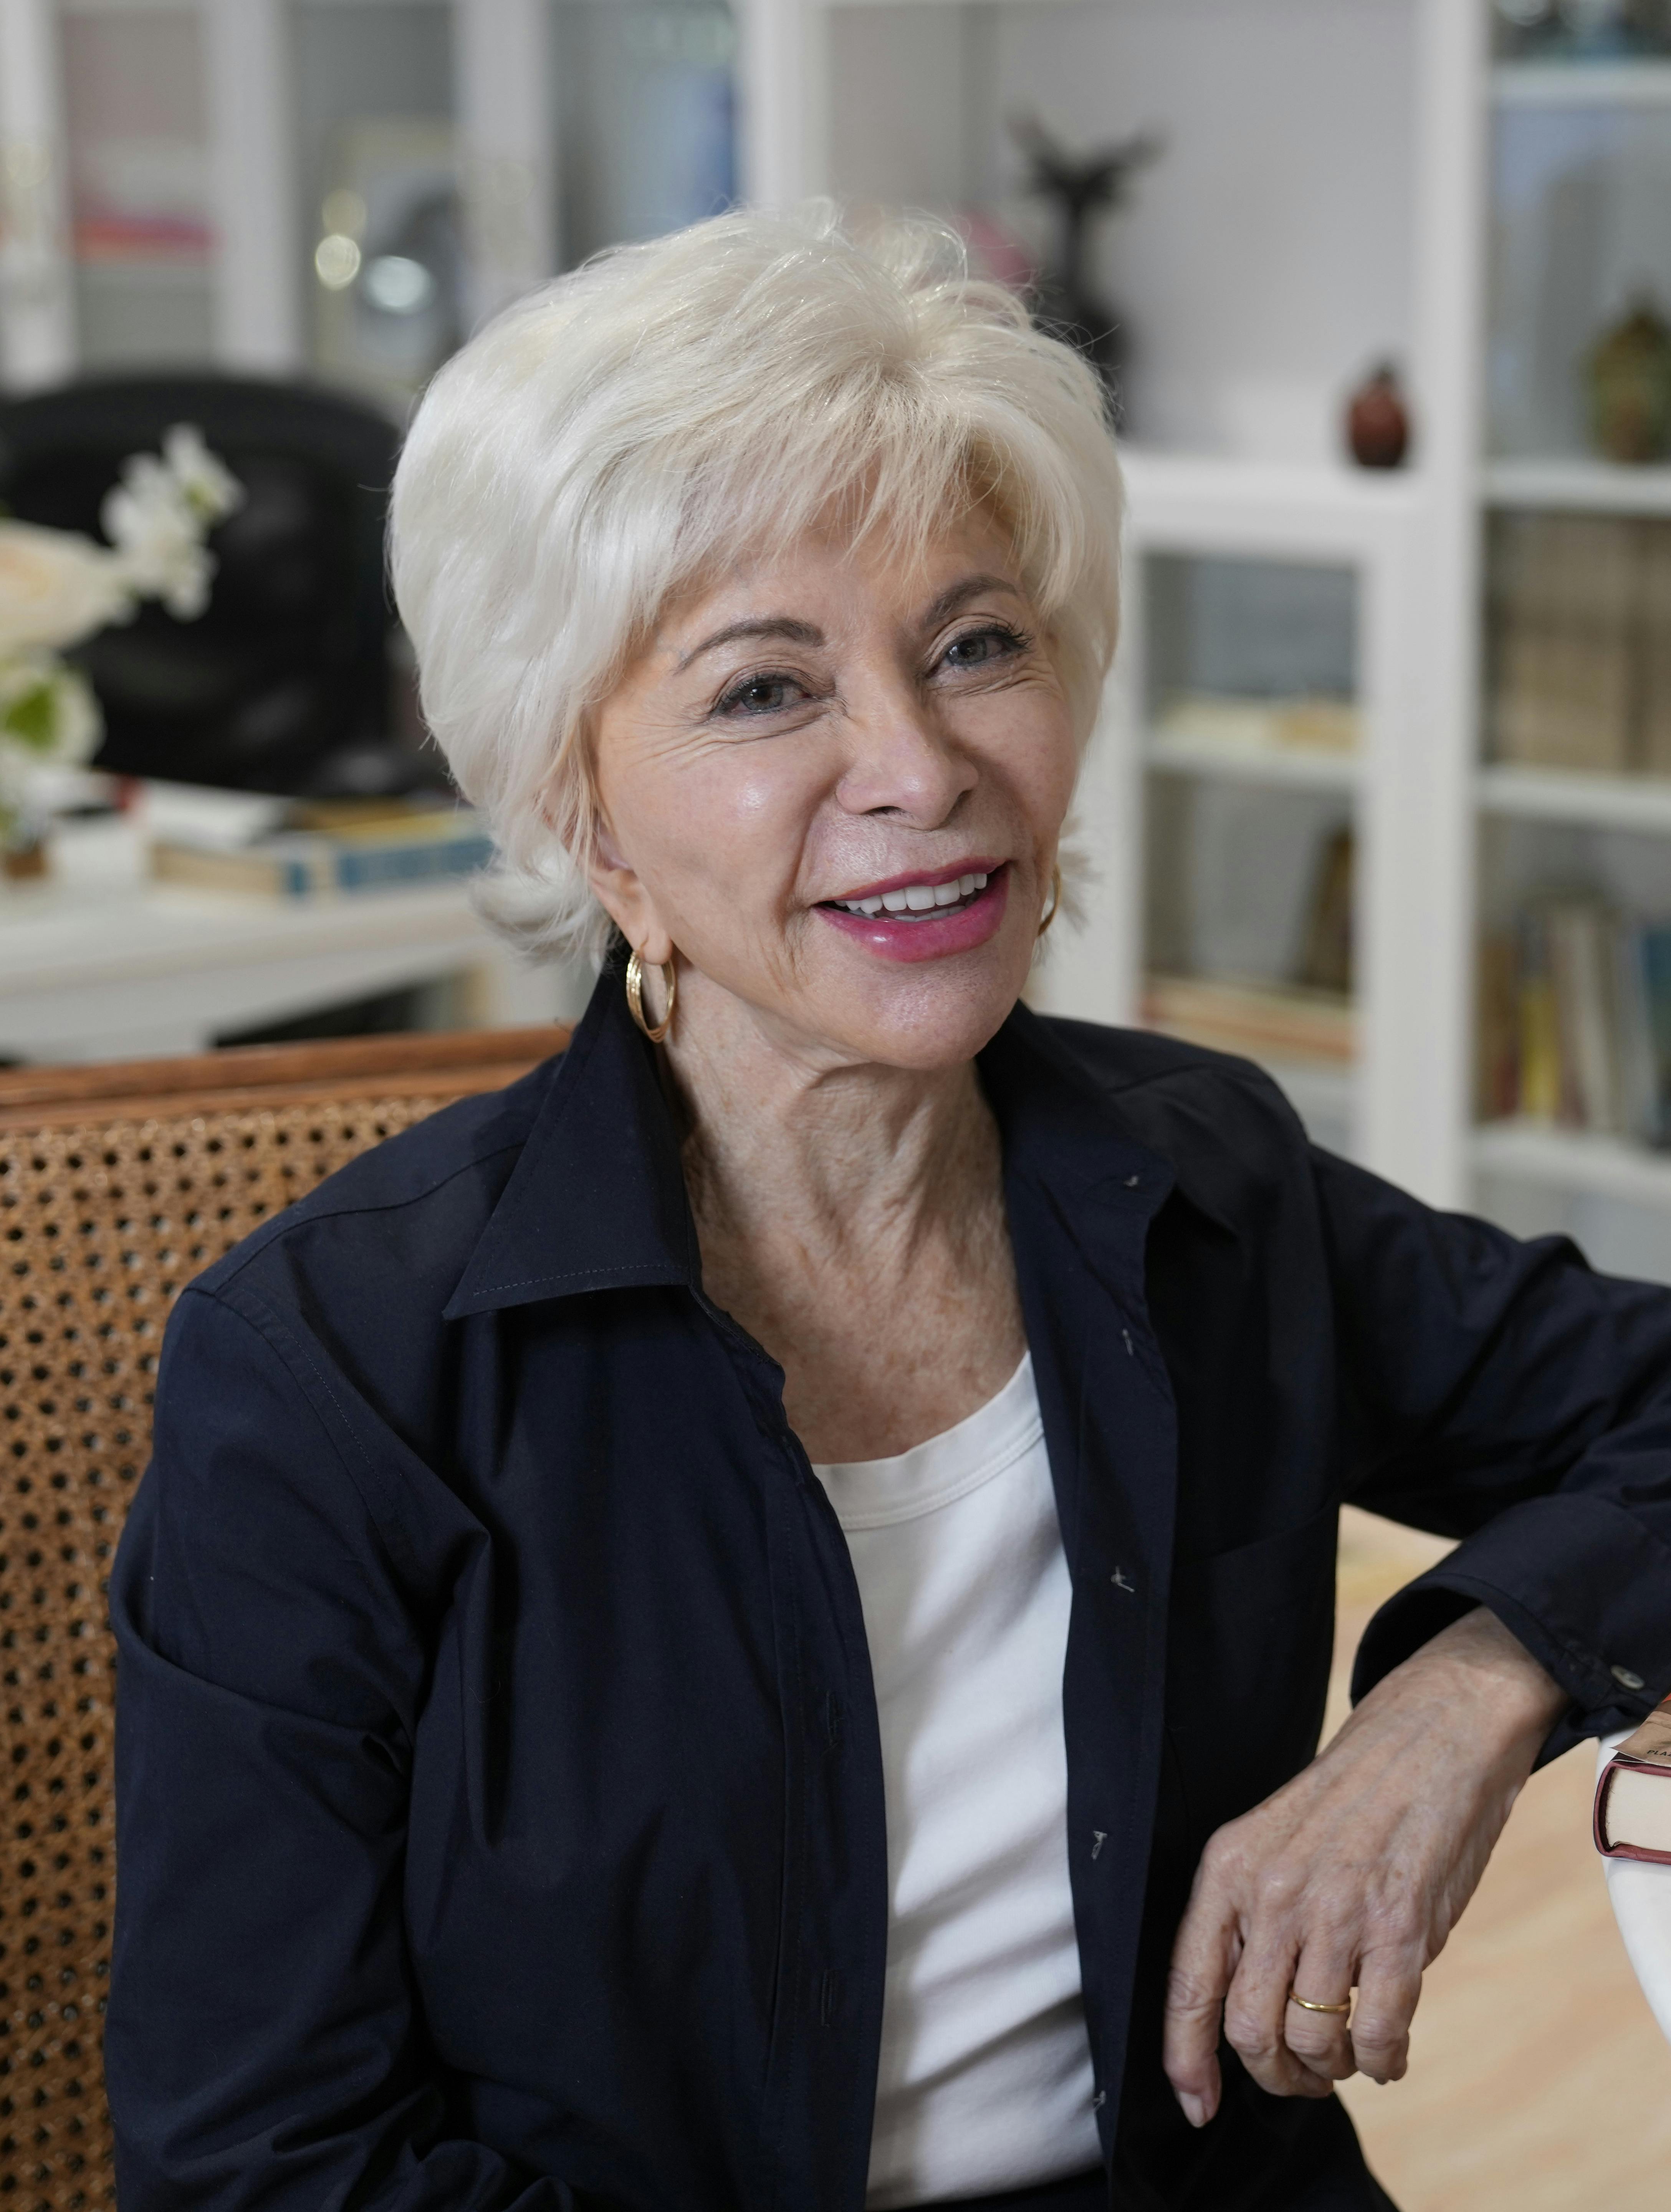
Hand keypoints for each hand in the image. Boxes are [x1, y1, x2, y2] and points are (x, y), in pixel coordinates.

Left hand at [1163, 1605, 1566, 2126]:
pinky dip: (1382, 2061)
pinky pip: (1377, 2032)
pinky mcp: (1399, 1927)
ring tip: (1348, 2055)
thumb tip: (1246, 2020)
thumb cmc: (1352, 1801)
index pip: (1189, 1985)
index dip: (1187, 2059)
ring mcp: (1335, 1911)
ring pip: (1312, 2039)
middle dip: (1275, 2075)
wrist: (1430, 1739)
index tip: (1196, 2105)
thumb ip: (1253, 1920)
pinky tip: (1389, 2053)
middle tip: (1303, 2074)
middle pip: (1249, 2030)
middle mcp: (1272, 1893)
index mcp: (1229, 1869)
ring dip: (1331, 2069)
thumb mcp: (1274, 1843)